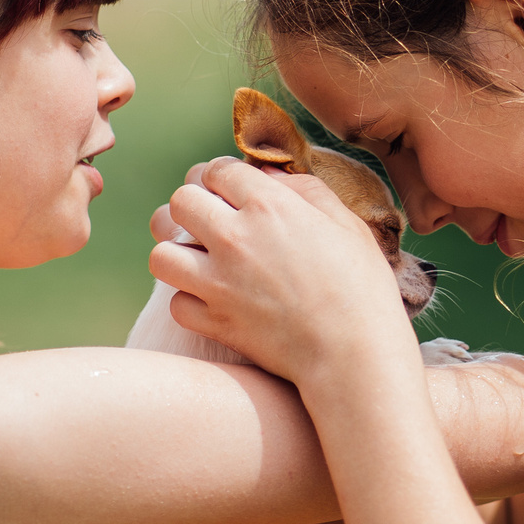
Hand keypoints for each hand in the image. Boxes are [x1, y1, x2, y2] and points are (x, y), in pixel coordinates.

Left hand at [149, 156, 416, 384]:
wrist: (355, 354)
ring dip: (180, 255)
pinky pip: (176, 303)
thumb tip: (268, 176)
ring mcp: (218, 282)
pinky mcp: (214, 322)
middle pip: (181, 201)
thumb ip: (305, 190)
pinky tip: (215, 302)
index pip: (217, 169)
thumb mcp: (346, 224)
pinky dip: (192, 302)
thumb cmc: (361, 286)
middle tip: (217, 224)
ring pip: (162, 253)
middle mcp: (234, 237)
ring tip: (204, 263)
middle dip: (197, 207)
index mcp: (269, 204)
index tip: (234, 193)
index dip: (224, 178)